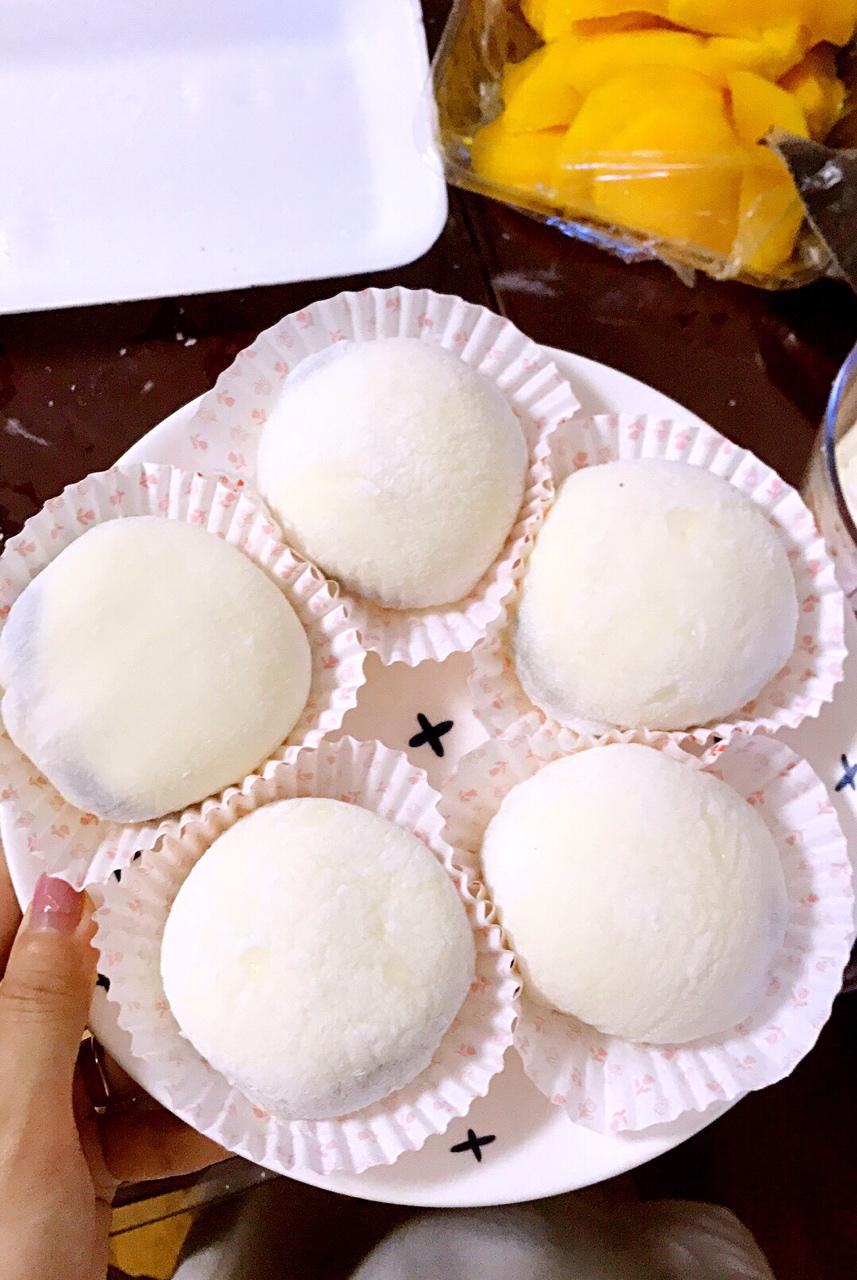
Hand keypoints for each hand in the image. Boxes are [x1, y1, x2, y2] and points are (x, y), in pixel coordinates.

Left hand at [0, 858, 223, 1279]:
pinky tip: (216, 1115)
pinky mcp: (63, 1160)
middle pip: (55, 979)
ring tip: (215, 1008)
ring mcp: (23, 1114)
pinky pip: (123, 1112)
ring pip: (97, 1041)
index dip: (43, 867)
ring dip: (160, 1036)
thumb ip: (37, 1008)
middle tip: (185, 902)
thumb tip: (61, 901)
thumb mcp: (18, 1125)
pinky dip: (171, 1115)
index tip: (105, 824)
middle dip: (124, 948)